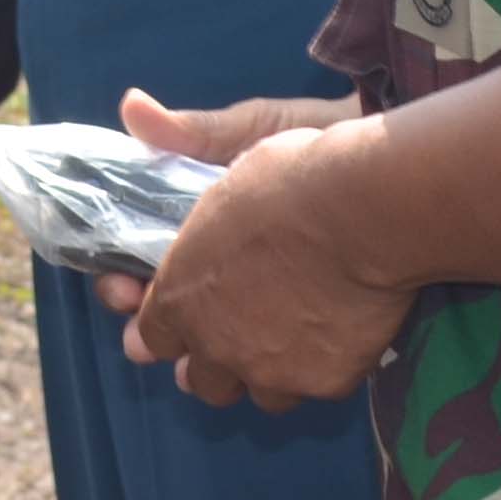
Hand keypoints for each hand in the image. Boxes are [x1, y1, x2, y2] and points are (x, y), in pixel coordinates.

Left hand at [100, 91, 406, 411]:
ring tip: (288, 337)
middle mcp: (217, 342)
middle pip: (202, 381)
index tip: (172, 324)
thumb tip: (131, 106)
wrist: (368, 211)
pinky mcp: (325, 381)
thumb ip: (184, 140)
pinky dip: (320, 366)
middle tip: (234, 334)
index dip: (159, 331)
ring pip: (260, 393)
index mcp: (181, 293)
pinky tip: (335, 334)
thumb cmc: (294, 175)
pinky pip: (315, 385)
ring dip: (266, 371)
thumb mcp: (235, 141)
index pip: (151, 338)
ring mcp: (272, 370)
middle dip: (211, 361)